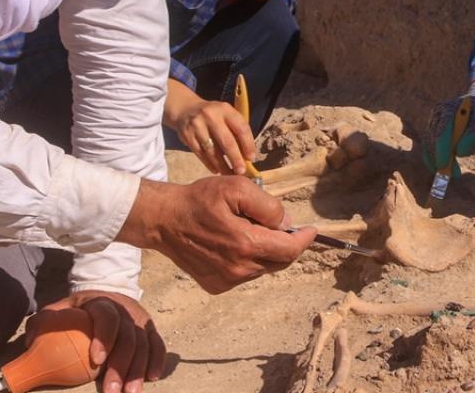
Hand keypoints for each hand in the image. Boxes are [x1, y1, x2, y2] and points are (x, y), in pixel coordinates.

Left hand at [25, 291, 163, 392]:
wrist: (103, 293)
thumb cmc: (77, 309)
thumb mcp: (58, 309)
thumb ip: (43, 323)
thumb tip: (29, 345)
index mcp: (101, 302)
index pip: (107, 317)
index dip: (104, 337)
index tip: (96, 360)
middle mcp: (124, 309)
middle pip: (128, 337)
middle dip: (121, 366)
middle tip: (112, 391)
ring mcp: (139, 318)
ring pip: (144, 344)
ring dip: (138, 370)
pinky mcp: (149, 327)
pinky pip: (157, 344)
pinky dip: (157, 360)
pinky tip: (151, 378)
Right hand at [117, 177, 315, 293]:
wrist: (164, 220)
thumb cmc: (200, 200)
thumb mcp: (236, 189)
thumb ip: (267, 206)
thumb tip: (286, 222)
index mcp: (245, 245)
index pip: (290, 250)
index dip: (304, 239)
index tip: (311, 230)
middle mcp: (239, 269)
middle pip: (280, 261)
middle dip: (286, 244)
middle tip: (278, 225)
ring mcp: (226, 280)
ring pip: (263, 267)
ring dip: (264, 250)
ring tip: (246, 229)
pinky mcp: (216, 285)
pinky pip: (245, 273)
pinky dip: (248, 259)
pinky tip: (232, 243)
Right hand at [171, 94, 255, 175]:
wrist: (185, 110)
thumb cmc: (212, 116)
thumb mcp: (225, 115)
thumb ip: (235, 130)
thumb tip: (246, 155)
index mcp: (225, 110)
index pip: (241, 128)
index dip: (248, 145)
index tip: (251, 158)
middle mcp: (211, 116)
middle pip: (227, 141)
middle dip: (236, 159)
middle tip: (241, 171)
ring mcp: (197, 126)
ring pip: (212, 151)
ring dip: (222, 165)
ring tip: (229, 174)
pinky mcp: (187, 136)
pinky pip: (201, 154)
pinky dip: (210, 164)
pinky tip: (216, 170)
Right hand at [423, 79, 474, 176]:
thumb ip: (472, 135)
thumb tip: (459, 153)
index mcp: (448, 109)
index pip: (442, 132)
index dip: (442, 150)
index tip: (446, 165)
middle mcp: (437, 114)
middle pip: (433, 140)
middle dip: (441, 159)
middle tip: (451, 175)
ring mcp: (433, 121)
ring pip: (429, 144)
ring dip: (436, 161)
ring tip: (451, 174)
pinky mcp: (432, 129)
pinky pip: (429, 146)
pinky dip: (432, 159)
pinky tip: (439, 169)